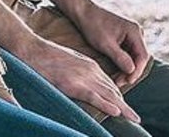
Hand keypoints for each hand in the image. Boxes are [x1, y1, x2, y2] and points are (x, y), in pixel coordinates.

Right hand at [24, 37, 138, 121]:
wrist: (34, 50)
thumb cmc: (47, 56)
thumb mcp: (69, 61)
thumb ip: (80, 71)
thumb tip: (83, 83)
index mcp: (90, 65)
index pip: (109, 83)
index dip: (118, 96)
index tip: (124, 107)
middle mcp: (91, 71)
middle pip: (113, 90)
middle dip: (125, 105)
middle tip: (134, 117)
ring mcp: (83, 78)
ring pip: (108, 95)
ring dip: (123, 108)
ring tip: (133, 118)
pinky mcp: (74, 85)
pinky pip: (95, 97)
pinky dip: (107, 105)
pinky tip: (117, 112)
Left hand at [72, 2, 151, 86]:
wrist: (83, 12)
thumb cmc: (93, 25)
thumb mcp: (105, 44)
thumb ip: (119, 57)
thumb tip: (132, 71)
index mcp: (135, 31)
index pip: (143, 56)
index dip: (137, 71)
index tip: (127, 82)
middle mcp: (136, 32)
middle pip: (139, 58)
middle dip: (130, 72)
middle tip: (119, 83)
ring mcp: (131, 35)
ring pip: (134, 58)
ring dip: (126, 70)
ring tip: (116, 80)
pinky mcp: (125, 38)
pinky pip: (128, 54)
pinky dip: (122, 64)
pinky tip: (115, 73)